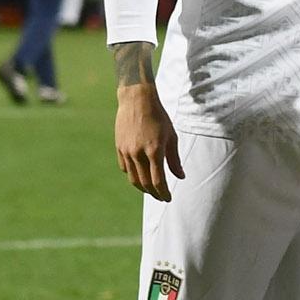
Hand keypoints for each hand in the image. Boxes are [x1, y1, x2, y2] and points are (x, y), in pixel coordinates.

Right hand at [113, 83, 183, 201]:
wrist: (137, 101)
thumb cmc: (159, 117)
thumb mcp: (171, 137)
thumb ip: (174, 159)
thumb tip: (181, 176)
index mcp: (154, 150)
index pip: (158, 181)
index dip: (164, 192)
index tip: (169, 198)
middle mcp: (138, 153)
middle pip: (145, 183)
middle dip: (154, 193)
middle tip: (161, 197)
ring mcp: (126, 151)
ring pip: (133, 178)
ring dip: (143, 187)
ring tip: (152, 190)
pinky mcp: (119, 147)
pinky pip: (125, 168)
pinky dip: (133, 175)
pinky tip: (141, 176)